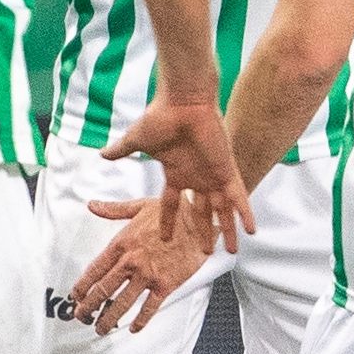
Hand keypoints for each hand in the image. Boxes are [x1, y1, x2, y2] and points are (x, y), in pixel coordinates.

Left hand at [72, 193, 233, 334]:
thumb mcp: (139, 206)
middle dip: (88, 307)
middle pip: (103, 290)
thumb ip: (113, 210)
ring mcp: (148, 275)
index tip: (76, 296)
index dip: (82, 286)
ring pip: (122, 303)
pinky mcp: (165, 284)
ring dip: (109, 319)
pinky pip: (149, 307)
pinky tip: (133, 328)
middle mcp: (132, 261)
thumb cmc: (172, 211)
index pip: (95, 270)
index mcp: (122, 243)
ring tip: (101, 328)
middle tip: (81, 316)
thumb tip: (93, 205)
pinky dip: (140, 321)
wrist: (201, 220)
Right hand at [103, 96, 254, 246]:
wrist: (184, 101)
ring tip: (231, 251)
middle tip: (204, 252)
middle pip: (200, 213)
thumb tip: (102, 154)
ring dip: (227, 230)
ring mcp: (213, 175)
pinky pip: (239, 197)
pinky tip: (251, 231)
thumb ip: (122, 150)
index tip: (166, 238)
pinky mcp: (227, 170)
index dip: (169, 221)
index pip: (171, 204)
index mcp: (176, 173)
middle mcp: (196, 177)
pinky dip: (245, 213)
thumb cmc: (161, 117)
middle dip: (202, 232)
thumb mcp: (137, 139)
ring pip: (222, 210)